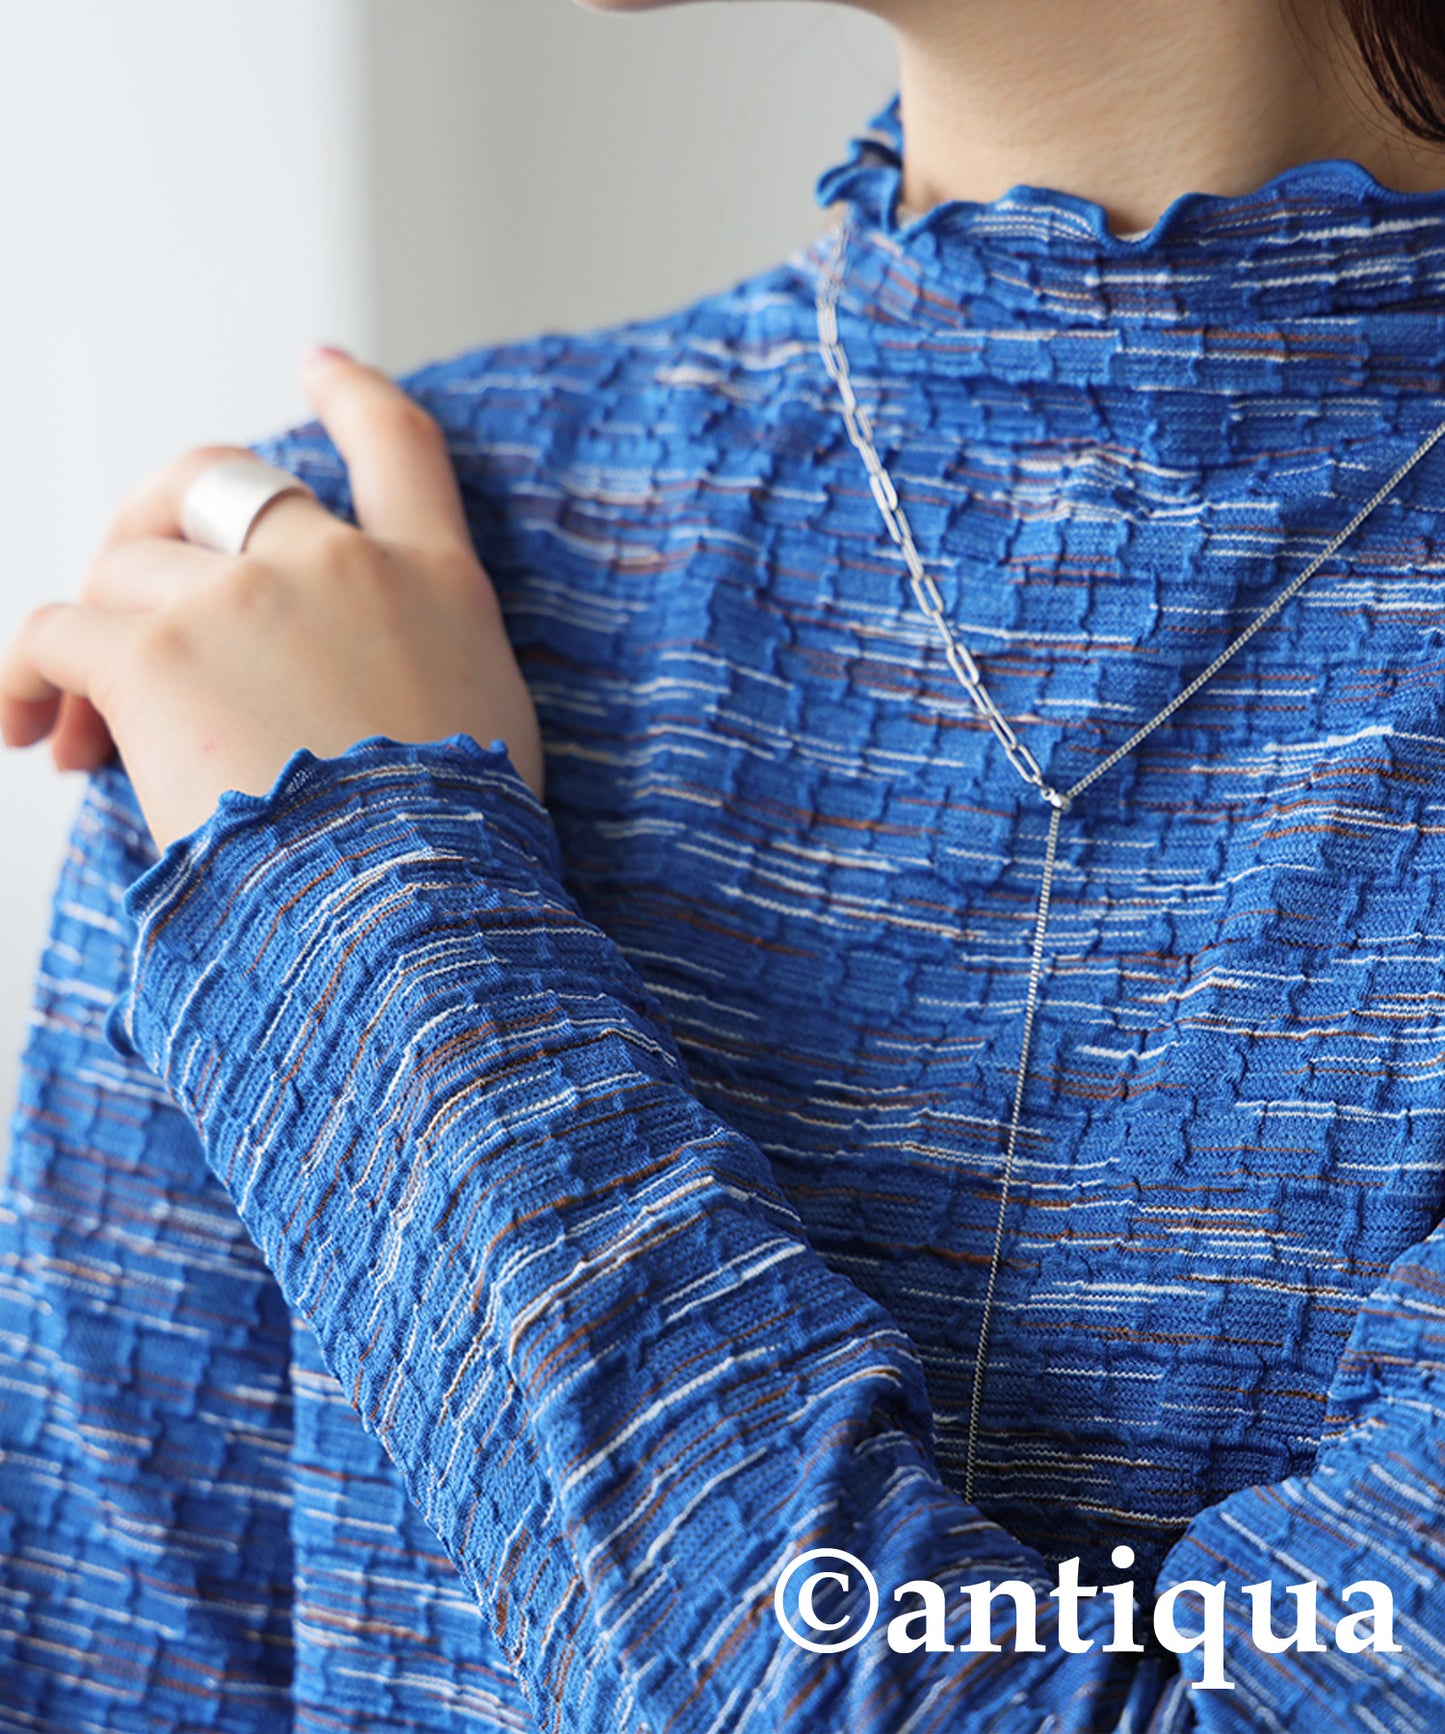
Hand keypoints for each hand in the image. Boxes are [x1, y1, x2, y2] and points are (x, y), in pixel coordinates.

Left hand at [0, 351, 543, 850]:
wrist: (409, 908)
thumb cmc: (455, 848)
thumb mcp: (490, 727)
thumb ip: (428, 665)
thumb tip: (360, 686)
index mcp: (433, 581)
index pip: (399, 446)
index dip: (354, 395)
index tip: (319, 365)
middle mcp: (336, 564)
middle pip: (215, 479)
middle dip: (153, 519)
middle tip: (126, 593)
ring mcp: (241, 600)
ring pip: (127, 569)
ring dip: (97, 639)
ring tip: (77, 732)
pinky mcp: (154, 656)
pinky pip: (59, 633)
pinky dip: (28, 678)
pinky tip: (27, 726)